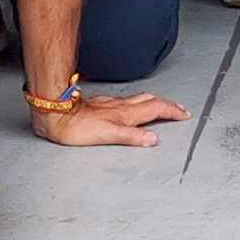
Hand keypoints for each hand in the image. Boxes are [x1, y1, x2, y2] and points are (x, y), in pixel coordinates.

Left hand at [33, 86, 190, 148]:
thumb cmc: (77, 126)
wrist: (56, 113)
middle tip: (178, 108)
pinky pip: (125, 101)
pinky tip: (129, 106)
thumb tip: (153, 140)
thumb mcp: (107, 136)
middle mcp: (120, 107)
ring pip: (139, 99)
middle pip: (151, 101)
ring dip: (154, 101)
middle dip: (167, 105)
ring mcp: (110, 104)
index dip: (172, 111)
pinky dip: (136, 103)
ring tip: (161, 105)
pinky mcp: (100, 104)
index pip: (155, 110)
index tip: (184, 114)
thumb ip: (131, 137)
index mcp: (125, 115)